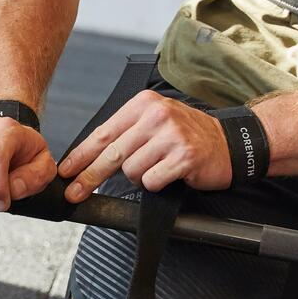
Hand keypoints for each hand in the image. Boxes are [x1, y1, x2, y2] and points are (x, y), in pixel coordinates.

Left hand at [58, 90, 231, 201]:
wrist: (231, 143)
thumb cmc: (188, 135)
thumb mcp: (155, 123)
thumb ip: (126, 135)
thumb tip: (88, 159)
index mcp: (144, 104)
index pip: (103, 133)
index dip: (81, 155)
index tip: (66, 171)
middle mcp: (156, 116)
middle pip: (111, 154)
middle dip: (90, 177)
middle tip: (75, 193)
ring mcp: (171, 135)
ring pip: (131, 171)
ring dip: (139, 178)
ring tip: (157, 168)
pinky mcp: (184, 157)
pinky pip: (152, 181)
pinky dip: (156, 184)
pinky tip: (169, 175)